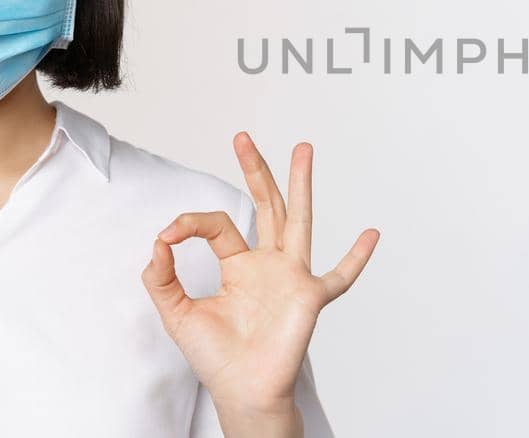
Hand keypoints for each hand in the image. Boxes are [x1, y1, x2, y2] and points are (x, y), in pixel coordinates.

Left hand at [141, 132, 377, 424]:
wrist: (241, 391)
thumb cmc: (216, 358)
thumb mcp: (175, 313)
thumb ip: (161, 277)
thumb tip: (157, 241)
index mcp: (239, 266)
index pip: (218, 225)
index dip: (190, 223)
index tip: (169, 233)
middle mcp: (268, 264)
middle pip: (265, 206)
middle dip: (255, 171)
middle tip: (243, 138)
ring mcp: (291, 277)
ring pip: (298, 220)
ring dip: (300, 185)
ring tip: (302, 149)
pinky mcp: (309, 297)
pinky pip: (339, 276)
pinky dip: (356, 257)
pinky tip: (371, 234)